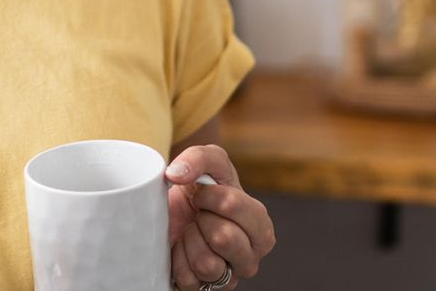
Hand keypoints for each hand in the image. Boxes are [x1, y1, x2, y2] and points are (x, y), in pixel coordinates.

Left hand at [164, 145, 275, 288]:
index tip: (203, 194)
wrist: (173, 212)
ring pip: (206, 263)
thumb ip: (199, 157)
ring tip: (192, 232)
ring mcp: (228, 278)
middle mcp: (251, 259)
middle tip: (199, 216)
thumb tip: (176, 174)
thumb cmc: (199, 189)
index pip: (232, 205)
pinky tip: (182, 250)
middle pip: (223, 237)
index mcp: (261, 228)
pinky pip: (188, 278)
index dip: (209, 194)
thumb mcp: (208, 161)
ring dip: (189, 240)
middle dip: (201, 219)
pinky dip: (177, 259)